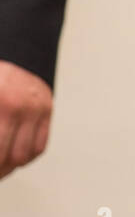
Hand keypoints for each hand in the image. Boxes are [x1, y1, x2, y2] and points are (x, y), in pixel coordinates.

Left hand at [0, 60, 52, 178]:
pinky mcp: (47, 110)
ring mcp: (35, 109)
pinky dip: (27, 158)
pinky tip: (16, 159)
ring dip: (9, 168)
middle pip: (4, 156)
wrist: (22, 47)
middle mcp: (17, 107)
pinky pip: (40, 146)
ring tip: (1, 169)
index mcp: (0, 102)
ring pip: (23, 156)